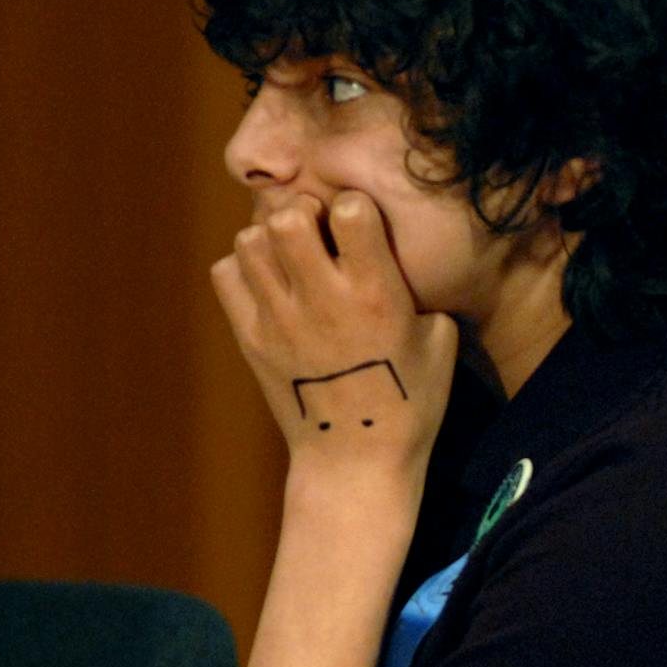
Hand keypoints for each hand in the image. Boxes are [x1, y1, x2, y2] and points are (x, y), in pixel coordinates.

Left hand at [210, 191, 457, 469]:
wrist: (356, 460)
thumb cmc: (409, 401)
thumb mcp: (440, 341)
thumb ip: (415, 287)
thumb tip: (393, 252)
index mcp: (376, 296)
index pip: (351, 210)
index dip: (355, 207)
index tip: (361, 227)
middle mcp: (323, 301)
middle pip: (288, 216)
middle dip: (304, 211)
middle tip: (317, 233)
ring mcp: (279, 320)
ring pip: (250, 239)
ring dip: (272, 238)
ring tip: (291, 259)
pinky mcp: (251, 339)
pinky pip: (226, 274)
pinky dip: (244, 270)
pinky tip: (271, 286)